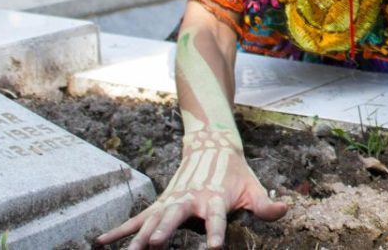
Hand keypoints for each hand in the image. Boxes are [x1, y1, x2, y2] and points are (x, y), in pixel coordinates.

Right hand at [95, 131, 286, 248]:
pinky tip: (102, 241)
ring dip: (137, 236)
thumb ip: (266, 204)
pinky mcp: (160, 203)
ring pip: (151, 220)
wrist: (212, 147)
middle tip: (154, 244)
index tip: (213, 249)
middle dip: (164, 230)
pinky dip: (120, 230)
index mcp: (214, 198)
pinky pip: (137, 219)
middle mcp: (189, 199)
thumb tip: (285, 210)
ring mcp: (171, 201)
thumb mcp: (253, 188)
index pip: (216, 218)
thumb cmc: (235, 174)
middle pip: (175, 215)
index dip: (215, 232)